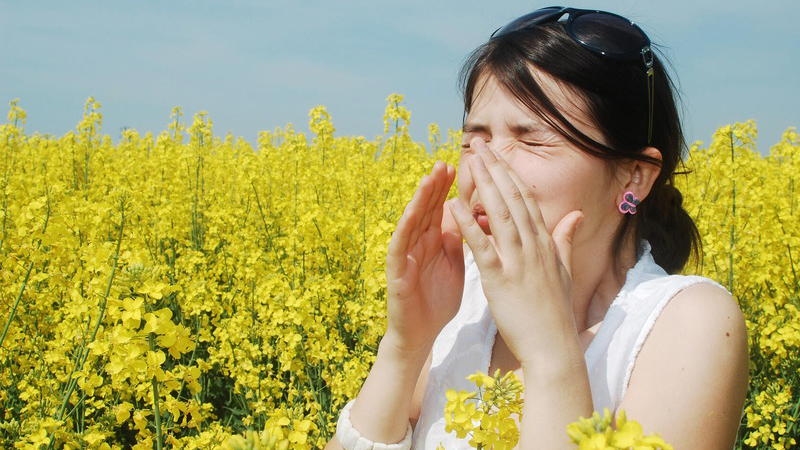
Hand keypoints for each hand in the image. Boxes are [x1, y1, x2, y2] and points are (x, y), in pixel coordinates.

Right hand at [384, 161, 464, 355]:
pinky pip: (399, 246)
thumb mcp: (454, 264)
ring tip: (428, 178)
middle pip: (427, 209)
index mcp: (434, 241)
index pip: (442, 208)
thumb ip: (458, 240)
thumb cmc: (437, 301)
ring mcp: (405, 255)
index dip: (450, 188)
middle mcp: (418, 243)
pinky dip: (405, 228)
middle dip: (436, 185)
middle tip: (445, 162)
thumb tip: (468, 214)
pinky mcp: (396, 272)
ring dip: (420, 199)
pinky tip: (412, 213)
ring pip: (412, 221)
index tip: (464, 166)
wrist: (422, 335)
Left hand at [447, 138, 582, 364]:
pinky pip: (482, 246)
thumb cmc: (555, 312)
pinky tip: (453, 206)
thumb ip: (565, 240)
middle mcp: (533, 246)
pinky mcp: (500, 279)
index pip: (526, 199)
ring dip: (484, 186)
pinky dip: (468, 224)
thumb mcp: (563, 271)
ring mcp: (518, 261)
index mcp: (545, 243)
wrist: (553, 347)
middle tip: (480, 144)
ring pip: (500, 214)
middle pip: (513, 198)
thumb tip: (576, 215)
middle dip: (496, 169)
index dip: (510, 174)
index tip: (497, 155)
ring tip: (470, 162)